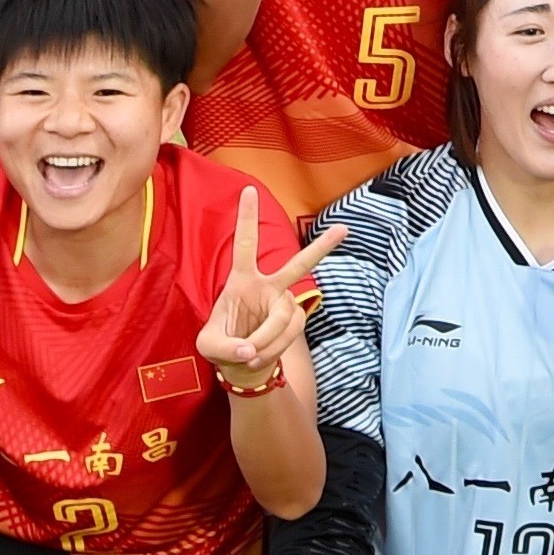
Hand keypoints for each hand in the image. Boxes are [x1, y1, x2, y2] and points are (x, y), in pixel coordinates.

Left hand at [193, 184, 340, 392]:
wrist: (243, 365)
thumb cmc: (222, 347)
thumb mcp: (208, 347)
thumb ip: (226, 348)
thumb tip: (250, 350)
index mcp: (241, 280)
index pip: (245, 244)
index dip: (247, 218)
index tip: (249, 189)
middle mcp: (268, 286)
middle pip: (298, 265)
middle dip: (322, 248)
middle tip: (345, 229)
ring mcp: (284, 304)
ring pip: (285, 316)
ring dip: (267, 339)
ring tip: (251, 354)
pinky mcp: (295, 321)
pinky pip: (290, 332)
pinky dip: (274, 347)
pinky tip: (261, 355)